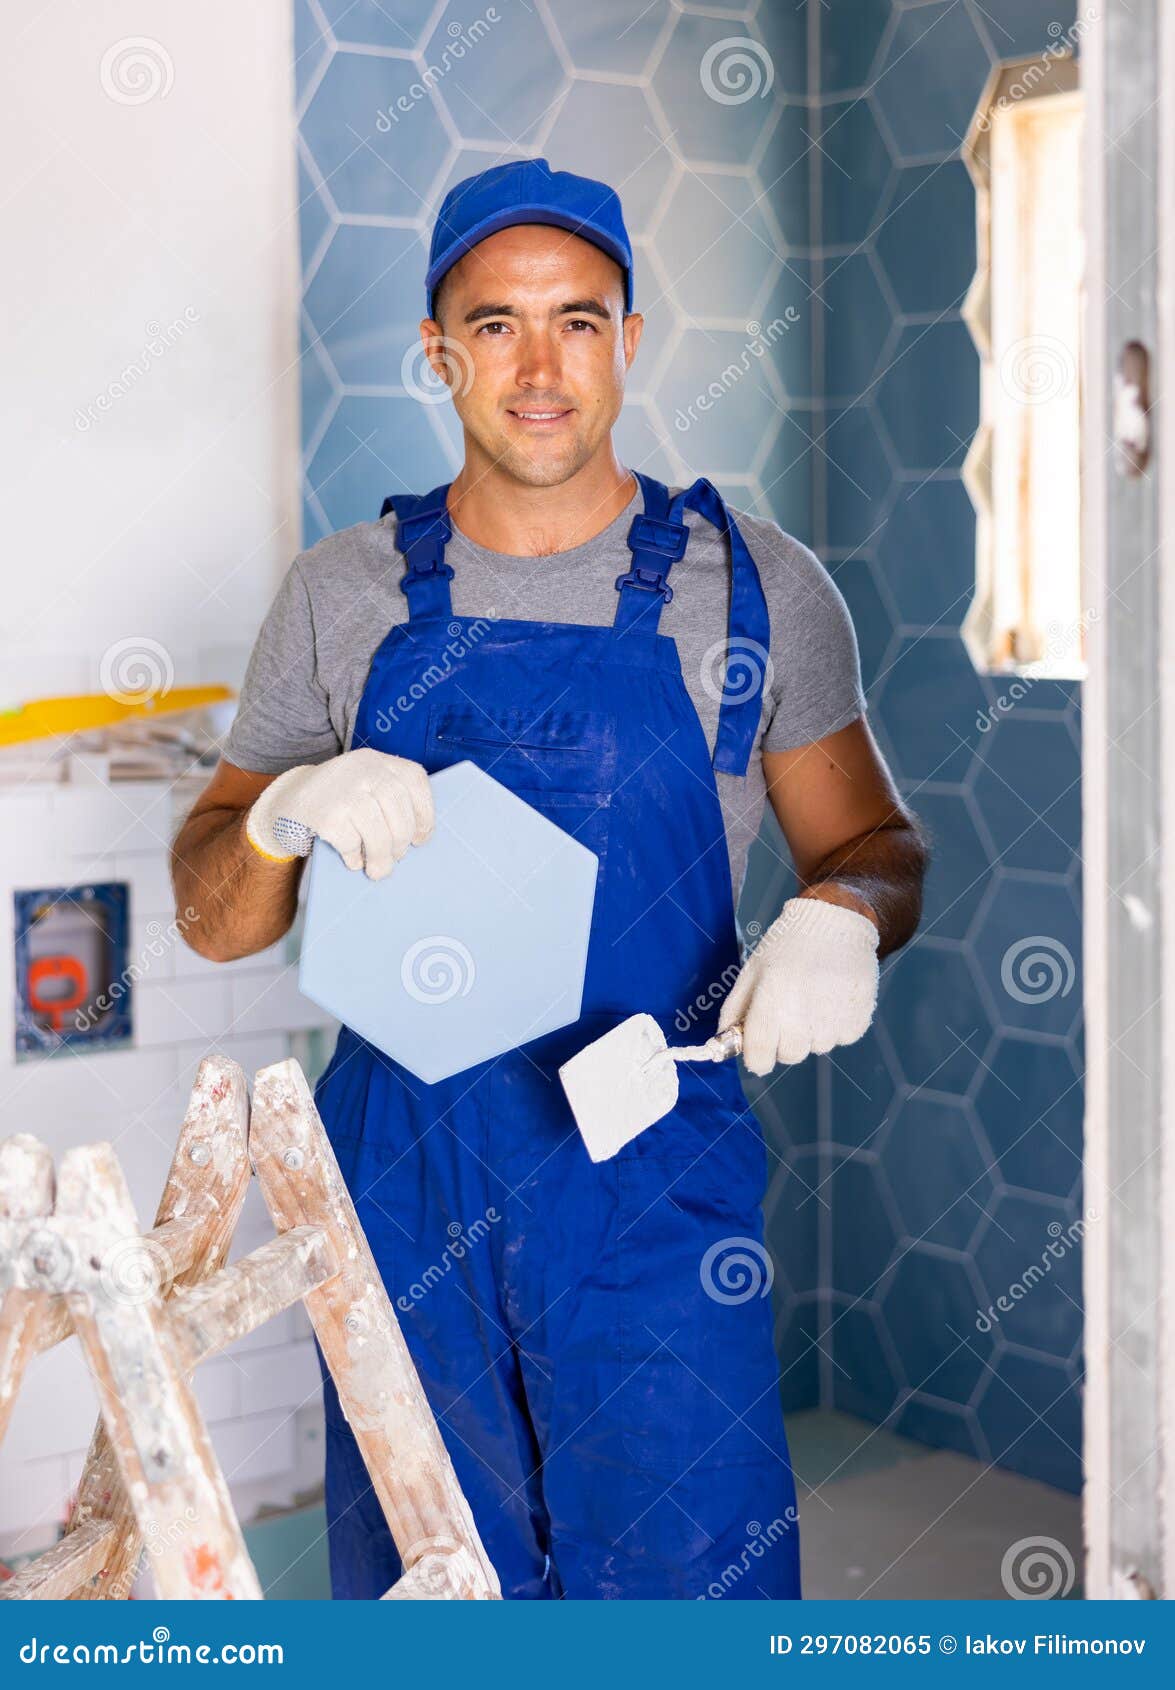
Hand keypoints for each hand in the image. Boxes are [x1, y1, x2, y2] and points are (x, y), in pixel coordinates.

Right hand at [245, 749, 433, 879]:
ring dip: (381, 856)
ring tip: (378, 870)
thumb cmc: (337, 800)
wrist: (287, 802)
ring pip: (378, 830)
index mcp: (376, 760)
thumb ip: (390, 800)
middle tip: (397, 857)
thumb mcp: (364, 785)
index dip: (425, 812)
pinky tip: (352, 859)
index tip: (420, 838)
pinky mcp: (325, 813)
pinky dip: (355, 856)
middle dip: (401, 839)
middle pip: (398, 807)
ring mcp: (342, 789)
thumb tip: (416, 838)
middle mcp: (362, 768)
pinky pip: (351, 842)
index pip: (414, 779)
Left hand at [718, 895, 879, 1073]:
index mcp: (773, 997)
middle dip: (784, 1041)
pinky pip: (842, 1039)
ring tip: (813, 996)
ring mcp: (835, 1017)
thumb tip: (722, 1043)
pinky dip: (836, 1025)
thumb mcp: (752, 971)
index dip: (757, 1058)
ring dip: (811, 1032)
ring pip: (817, 1048)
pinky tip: (832, 997)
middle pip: (790, 1055)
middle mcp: (805, 1011)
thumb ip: (734, 1010)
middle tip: (788, 1011)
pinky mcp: (859, 1017)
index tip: (758, 1052)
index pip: (760, 1055)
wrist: (835, 921)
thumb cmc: (787, 946)